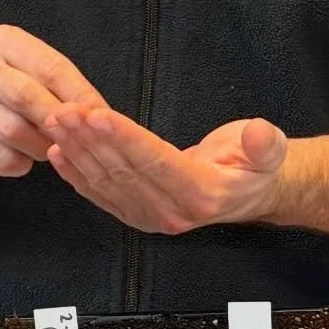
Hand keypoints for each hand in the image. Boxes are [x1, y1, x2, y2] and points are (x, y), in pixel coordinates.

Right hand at [0, 26, 107, 177]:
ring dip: (42, 146)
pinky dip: (21, 162)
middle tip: (79, 138)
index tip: (102, 118)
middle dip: (59, 122)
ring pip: (15, 132)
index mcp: (4, 41)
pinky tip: (23, 155)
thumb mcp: (29, 68)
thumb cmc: (4, 83)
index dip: (81, 96)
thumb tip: (97, 115)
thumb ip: (61, 85)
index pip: (50, 68)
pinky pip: (1, 158)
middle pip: (27, 98)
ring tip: (50, 147)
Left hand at [46, 105, 287, 233]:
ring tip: (57, 122)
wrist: (247, 195)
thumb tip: (260, 134)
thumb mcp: (271, 151)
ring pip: (106, 182)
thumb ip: (265, 144)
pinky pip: (99, 195)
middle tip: (65, 111)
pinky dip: (75, 173)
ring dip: (77, 151)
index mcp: (202, 195)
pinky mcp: (134, 214)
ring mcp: (149, 217)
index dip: (126, 138)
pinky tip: (57, 151)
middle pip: (123, 171)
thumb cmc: (255, 166)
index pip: (156, 162)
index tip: (98, 114)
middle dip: (90, 140)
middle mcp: (171, 212)